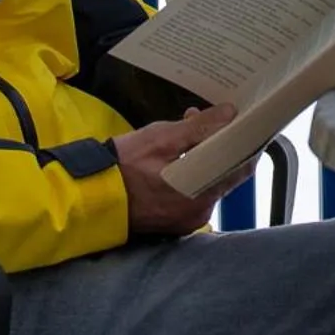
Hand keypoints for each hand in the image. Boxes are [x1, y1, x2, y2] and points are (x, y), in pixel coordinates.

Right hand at [112, 105, 259, 235]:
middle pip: (224, 174)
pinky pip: (193, 193)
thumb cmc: (124, 166)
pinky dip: (190, 172)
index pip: (241, 168)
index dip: (246, 143)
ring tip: (185, 128)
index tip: (245, 122)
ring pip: (207, 181)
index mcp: (201, 194)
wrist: (89, 197)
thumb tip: (231, 113)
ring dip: (203, 154)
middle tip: (204, 117)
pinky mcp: (173, 221)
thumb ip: (200, 127)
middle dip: (218, 143)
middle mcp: (199, 212)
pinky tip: (176, 152)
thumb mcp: (162, 138)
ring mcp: (186, 220)